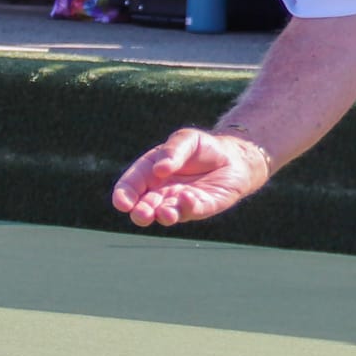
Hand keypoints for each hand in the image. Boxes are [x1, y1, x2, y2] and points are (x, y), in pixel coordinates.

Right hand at [111, 127, 270, 226]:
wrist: (233, 157)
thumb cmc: (203, 148)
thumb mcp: (185, 139)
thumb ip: (172, 151)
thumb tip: (160, 169)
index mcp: (149, 173)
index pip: (130, 186)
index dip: (123, 196)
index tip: (123, 203)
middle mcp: (161, 192)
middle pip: (144, 207)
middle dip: (141, 213)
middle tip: (143, 214)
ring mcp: (179, 202)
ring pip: (165, 214)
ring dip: (163, 215)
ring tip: (165, 213)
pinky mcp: (201, 207)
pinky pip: (192, 211)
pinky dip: (188, 207)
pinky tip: (187, 197)